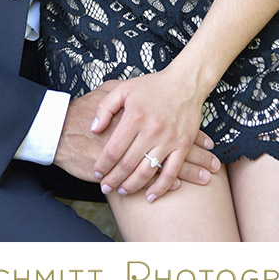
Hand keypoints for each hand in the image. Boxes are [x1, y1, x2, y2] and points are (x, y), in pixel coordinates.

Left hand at [89, 68, 216, 201]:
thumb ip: (104, 108)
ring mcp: (168, 139)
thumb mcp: (122, 89)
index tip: (97, 173)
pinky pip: (172, 172)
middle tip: (105, 188)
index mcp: (133, 117)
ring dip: (134, 185)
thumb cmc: (151, 86)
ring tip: (122, 191)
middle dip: (114, 179)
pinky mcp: (183, 145)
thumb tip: (94, 129)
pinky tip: (151, 196)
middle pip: (128, 164)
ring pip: (148, 171)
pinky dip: (161, 187)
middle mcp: (151, 130)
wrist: (185, 83)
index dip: (103, 165)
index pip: (113, 149)